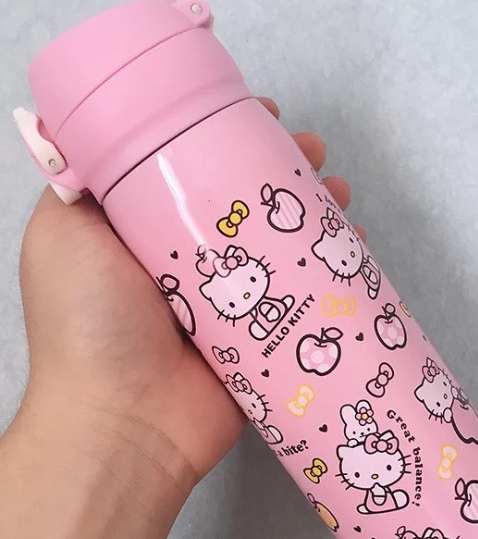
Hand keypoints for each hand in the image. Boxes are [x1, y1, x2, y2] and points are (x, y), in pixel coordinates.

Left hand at [18, 98, 364, 497]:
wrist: (125, 422)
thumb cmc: (91, 324)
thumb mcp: (64, 235)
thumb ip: (83, 185)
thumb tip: (110, 137)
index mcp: (144, 234)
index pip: (192, 169)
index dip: (228, 137)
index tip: (262, 116)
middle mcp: (190, 264)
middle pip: (246, 204)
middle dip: (284, 170)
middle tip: (315, 153)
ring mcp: (231, 303)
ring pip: (281, 246)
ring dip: (315, 214)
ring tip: (340, 191)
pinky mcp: (262, 338)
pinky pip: (303, 297)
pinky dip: (331, 270)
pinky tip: (354, 246)